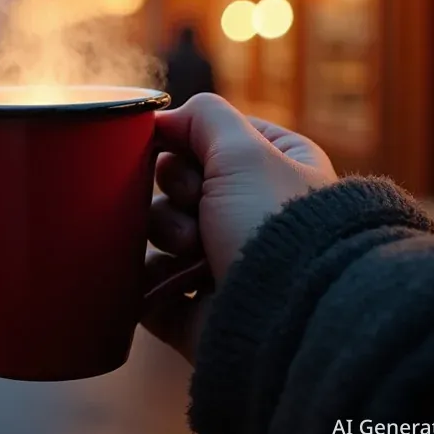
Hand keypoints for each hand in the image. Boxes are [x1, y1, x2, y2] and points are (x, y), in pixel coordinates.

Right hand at [142, 94, 336, 361]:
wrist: (289, 317)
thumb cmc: (275, 224)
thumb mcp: (243, 149)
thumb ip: (203, 117)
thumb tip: (164, 119)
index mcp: (277, 170)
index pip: (211, 138)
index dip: (187, 141)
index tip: (190, 154)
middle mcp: (253, 214)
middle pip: (179, 182)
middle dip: (177, 191)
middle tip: (196, 203)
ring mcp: (225, 262)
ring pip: (161, 230)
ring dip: (165, 232)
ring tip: (189, 249)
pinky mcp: (199, 307)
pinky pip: (150, 284)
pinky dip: (144, 279)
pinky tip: (155, 278)